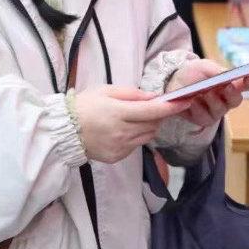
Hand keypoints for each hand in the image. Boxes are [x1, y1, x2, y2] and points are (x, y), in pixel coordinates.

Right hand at [74, 86, 191, 163]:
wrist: (64, 131)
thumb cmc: (84, 106)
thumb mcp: (105, 91)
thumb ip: (131, 94)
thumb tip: (153, 97)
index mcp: (118, 112)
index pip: (152, 111)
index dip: (170, 107)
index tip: (184, 102)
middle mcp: (121, 132)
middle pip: (153, 124)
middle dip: (158, 116)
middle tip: (153, 108)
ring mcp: (120, 147)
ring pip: (147, 136)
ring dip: (148, 127)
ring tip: (134, 119)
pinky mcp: (117, 156)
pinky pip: (136, 145)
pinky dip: (136, 137)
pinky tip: (123, 131)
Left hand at [167, 59, 248, 126]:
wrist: (173, 83)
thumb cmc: (194, 73)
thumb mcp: (204, 67)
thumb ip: (216, 71)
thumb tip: (225, 76)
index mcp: (232, 83)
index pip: (248, 84)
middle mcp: (227, 99)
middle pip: (236, 99)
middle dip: (233, 93)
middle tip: (228, 86)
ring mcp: (217, 110)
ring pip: (221, 109)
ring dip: (213, 100)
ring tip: (205, 93)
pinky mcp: (204, 119)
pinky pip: (205, 117)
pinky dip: (198, 108)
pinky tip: (191, 101)